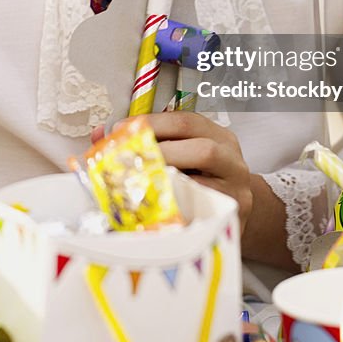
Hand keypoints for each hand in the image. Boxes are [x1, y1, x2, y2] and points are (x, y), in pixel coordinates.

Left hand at [94, 113, 253, 236]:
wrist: (243, 210)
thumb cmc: (203, 177)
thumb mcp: (183, 152)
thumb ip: (146, 140)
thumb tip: (100, 134)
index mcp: (218, 137)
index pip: (187, 122)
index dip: (153, 123)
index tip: (122, 129)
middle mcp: (232, 161)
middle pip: (204, 151)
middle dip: (163, 153)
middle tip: (132, 161)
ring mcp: (236, 192)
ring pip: (206, 186)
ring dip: (168, 186)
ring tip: (138, 187)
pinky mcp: (231, 220)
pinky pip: (200, 215)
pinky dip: (175, 212)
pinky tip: (154, 213)